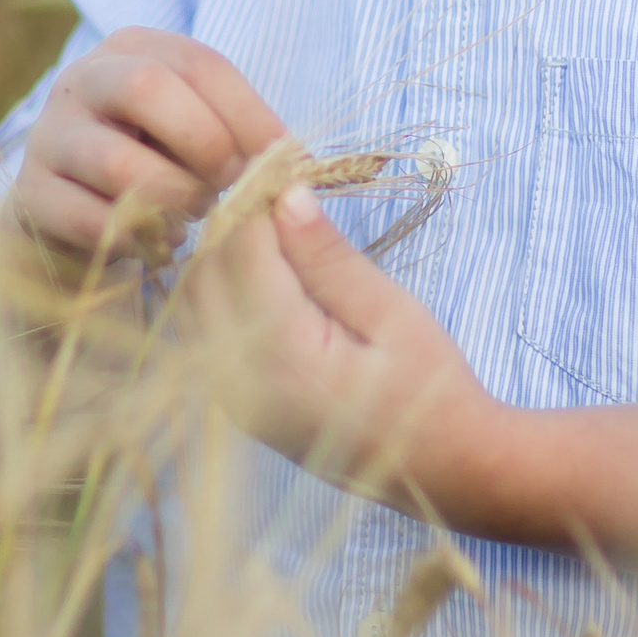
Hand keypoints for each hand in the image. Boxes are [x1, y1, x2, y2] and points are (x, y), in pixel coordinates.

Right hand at [12, 27, 288, 267]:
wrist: (73, 216)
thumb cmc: (154, 164)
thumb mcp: (193, 133)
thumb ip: (236, 134)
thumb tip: (299, 165)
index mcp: (131, 49)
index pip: (199, 63)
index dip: (250, 113)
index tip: (284, 160)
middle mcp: (81, 79)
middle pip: (147, 89)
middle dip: (205, 142)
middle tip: (230, 184)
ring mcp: (48, 136)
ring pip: (119, 163)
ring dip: (174, 199)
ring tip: (192, 216)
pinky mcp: (32, 196)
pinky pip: (94, 221)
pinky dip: (141, 239)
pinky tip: (160, 244)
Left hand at [190, 183, 496, 506]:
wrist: (443, 469)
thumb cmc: (432, 390)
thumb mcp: (392, 314)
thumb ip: (329, 259)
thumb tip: (284, 195)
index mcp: (281, 358)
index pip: (241, 250)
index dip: (256, 200)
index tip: (283, 167)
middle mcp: (239, 383)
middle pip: (202, 274)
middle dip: (234, 227)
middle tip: (282, 198)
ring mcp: (230, 401)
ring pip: (193, 302)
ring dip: (223, 259)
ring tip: (279, 236)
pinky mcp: (234, 407)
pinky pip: (203, 333)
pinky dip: (223, 294)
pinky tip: (268, 277)